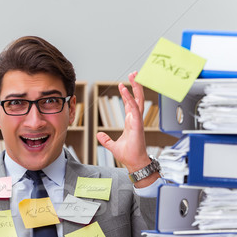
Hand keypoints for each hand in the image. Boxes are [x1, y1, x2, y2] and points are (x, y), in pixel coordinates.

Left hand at [96, 72, 158, 186]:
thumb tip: (99, 135)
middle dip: (136, 85)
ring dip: (136, 87)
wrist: (134, 163)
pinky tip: (125, 90)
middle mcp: (135, 119)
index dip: (127, 94)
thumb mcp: (112, 145)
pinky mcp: (137, 125)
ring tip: (134, 75)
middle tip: (134, 73)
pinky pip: (134, 108)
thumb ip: (106, 139)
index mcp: (131, 122)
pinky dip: (130, 98)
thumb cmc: (128, 155)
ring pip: (138, 100)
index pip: (130, 104)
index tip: (124, 85)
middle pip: (137, 98)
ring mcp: (137, 121)